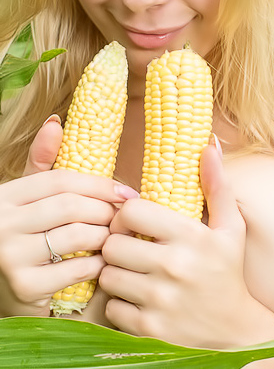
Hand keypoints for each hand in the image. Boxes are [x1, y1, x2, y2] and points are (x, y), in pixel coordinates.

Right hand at [0, 116, 137, 316]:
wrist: (4, 286)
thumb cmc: (25, 235)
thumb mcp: (27, 199)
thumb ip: (41, 164)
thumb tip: (55, 122)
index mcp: (5, 196)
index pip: (61, 180)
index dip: (99, 185)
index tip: (127, 193)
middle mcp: (1, 222)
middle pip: (71, 206)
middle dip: (106, 211)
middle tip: (124, 219)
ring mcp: (9, 255)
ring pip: (77, 235)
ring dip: (105, 237)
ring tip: (115, 238)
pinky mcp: (23, 286)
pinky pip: (76, 269)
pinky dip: (97, 265)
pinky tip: (102, 263)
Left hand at [100, 143, 253, 348]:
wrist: (234, 332)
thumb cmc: (227, 273)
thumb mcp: (230, 228)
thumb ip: (217, 186)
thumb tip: (209, 146)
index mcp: (190, 236)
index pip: (131, 211)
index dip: (125, 215)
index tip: (132, 224)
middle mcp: (173, 267)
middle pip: (112, 244)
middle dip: (117, 245)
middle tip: (129, 249)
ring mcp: (160, 300)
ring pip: (107, 275)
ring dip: (115, 273)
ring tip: (132, 273)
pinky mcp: (148, 329)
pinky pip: (111, 306)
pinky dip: (119, 303)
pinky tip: (137, 299)